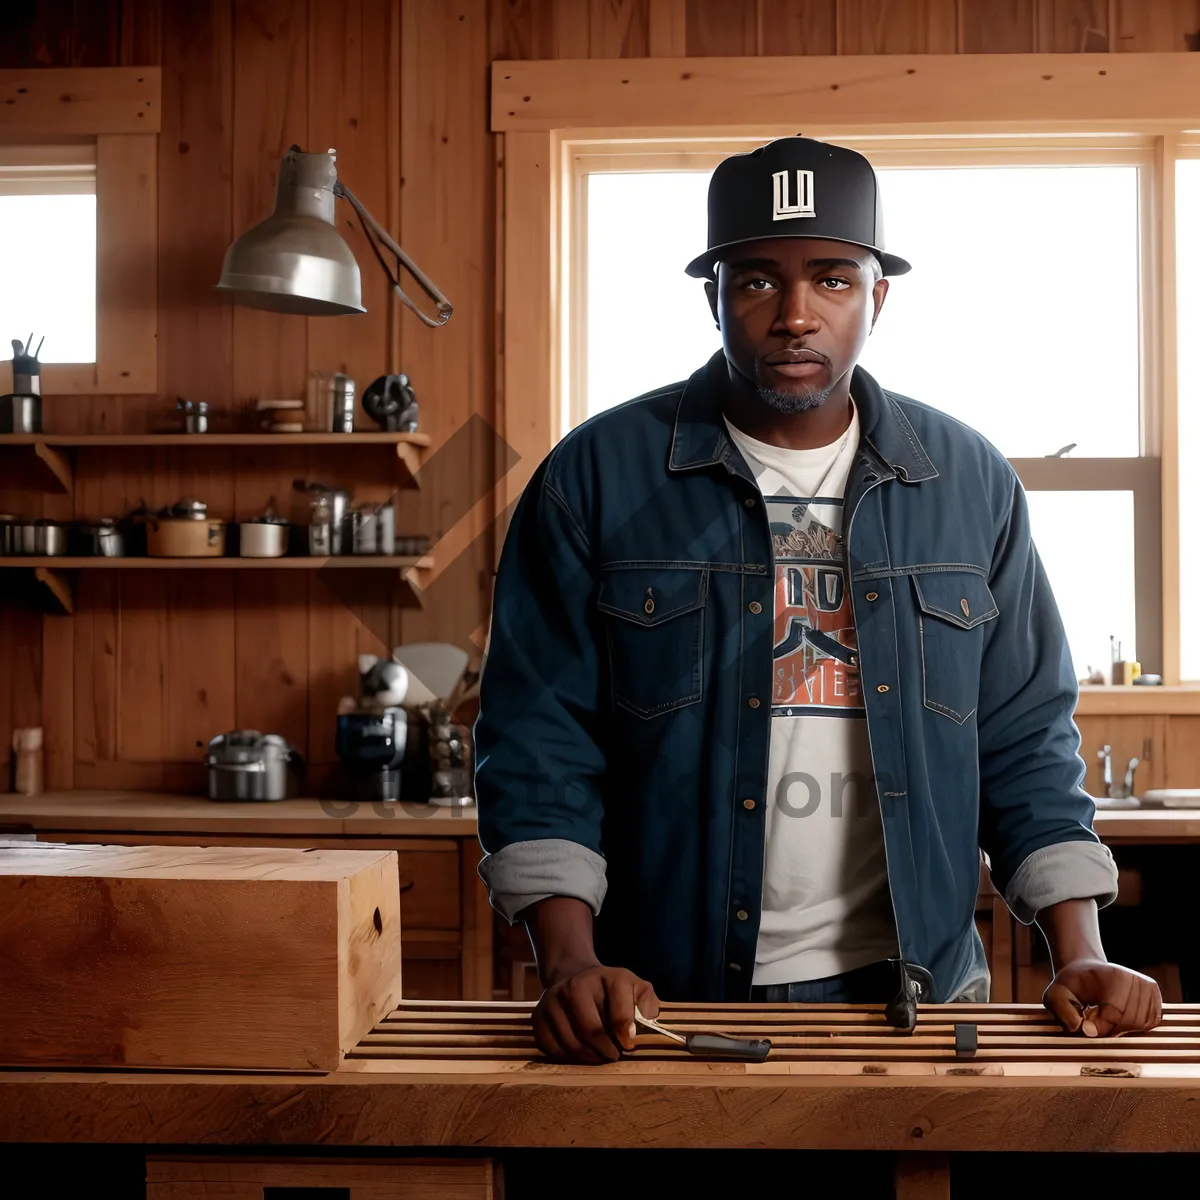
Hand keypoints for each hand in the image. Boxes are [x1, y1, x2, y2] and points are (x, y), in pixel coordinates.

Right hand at [532, 964, 659, 1063]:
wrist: (576, 976)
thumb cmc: (612, 990)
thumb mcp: (636, 988)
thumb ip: (648, 1003)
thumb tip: (648, 1021)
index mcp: (607, 977)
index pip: (620, 1014)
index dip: (627, 1037)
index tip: (629, 1046)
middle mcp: (576, 984)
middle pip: (591, 1030)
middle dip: (606, 1051)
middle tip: (613, 1056)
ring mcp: (553, 999)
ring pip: (571, 1043)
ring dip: (588, 1057)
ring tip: (598, 1057)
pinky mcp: (538, 1015)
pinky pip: (550, 1048)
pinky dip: (566, 1058)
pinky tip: (578, 1053)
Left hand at [1043, 958, 1162, 1036]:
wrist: (1086, 971)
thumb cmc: (1071, 986)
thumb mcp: (1056, 995)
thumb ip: (1062, 1010)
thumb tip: (1080, 1028)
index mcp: (1114, 976)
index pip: (1116, 1014)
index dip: (1100, 1027)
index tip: (1086, 1024)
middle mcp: (1136, 980)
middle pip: (1131, 1021)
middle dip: (1111, 1028)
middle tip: (1094, 1020)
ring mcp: (1149, 988)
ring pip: (1142, 1024)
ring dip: (1123, 1028)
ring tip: (1104, 1016)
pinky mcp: (1155, 997)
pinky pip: (1150, 1023)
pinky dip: (1135, 1026)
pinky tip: (1118, 1017)